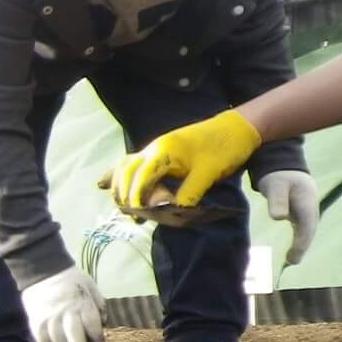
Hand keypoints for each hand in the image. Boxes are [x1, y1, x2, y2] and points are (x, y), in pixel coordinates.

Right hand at [20, 268, 106, 341]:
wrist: (42, 272)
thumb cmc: (72, 280)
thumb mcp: (91, 287)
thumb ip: (99, 306)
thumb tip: (102, 325)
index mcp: (82, 304)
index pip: (92, 328)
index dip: (97, 339)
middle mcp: (65, 314)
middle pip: (75, 340)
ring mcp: (48, 320)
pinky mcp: (36, 323)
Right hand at [100, 109, 261, 215]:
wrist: (238, 127)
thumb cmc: (225, 148)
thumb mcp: (209, 173)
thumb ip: (190, 193)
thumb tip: (174, 212)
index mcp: (164, 151)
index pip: (140, 177)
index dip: (136, 197)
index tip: (137, 214)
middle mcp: (153, 149)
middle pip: (125, 172)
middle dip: (124, 194)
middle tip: (131, 214)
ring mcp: (155, 150)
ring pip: (124, 167)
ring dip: (119, 186)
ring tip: (122, 206)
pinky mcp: (160, 153)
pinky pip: (131, 164)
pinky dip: (117, 174)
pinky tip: (103, 184)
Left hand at [255, 170, 318, 264]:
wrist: (283, 165)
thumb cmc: (278, 175)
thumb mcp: (276, 185)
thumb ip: (277, 200)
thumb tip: (279, 218)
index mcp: (307, 202)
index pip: (307, 226)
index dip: (302, 241)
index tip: (294, 255)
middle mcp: (310, 208)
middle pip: (309, 230)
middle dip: (302, 246)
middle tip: (292, 261)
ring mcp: (306, 210)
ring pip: (306, 230)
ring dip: (301, 244)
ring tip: (291, 260)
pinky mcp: (299, 212)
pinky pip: (300, 228)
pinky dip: (297, 239)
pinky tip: (289, 249)